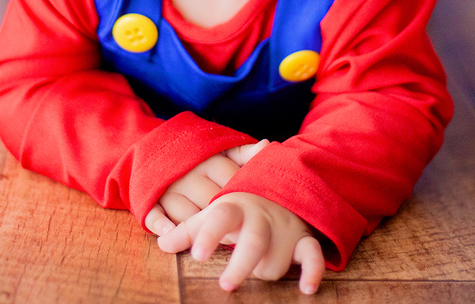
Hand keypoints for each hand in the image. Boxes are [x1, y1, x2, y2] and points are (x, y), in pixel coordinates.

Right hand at [144, 140, 267, 237]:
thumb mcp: (221, 150)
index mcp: (209, 161)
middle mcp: (189, 174)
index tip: (254, 215)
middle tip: (238, 237)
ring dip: (198, 229)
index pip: (231, 183)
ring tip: (212, 242)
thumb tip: (266, 145)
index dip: (243, 201)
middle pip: (211, 202)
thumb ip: (244, 153)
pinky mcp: (149, 199)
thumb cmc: (199, 158)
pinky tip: (171, 234)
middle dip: (225, 221)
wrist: (157, 149)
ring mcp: (168, 187)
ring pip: (186, 213)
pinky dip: (162, 225)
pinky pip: (154, 214)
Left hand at [159, 192, 324, 294]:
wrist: (279, 187)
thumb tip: (162, 244)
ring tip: (255, 265)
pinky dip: (312, 271)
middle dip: (242, 263)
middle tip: (227, 284)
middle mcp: (260, 218)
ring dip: (263, 272)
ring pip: (274, 262)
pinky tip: (307, 288)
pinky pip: (312, 255)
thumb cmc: (239, 208)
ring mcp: (283, 228)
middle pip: (253, 241)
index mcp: (234, 208)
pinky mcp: (303, 239)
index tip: (199, 255)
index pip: (220, 218)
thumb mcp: (213, 212)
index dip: (209, 235)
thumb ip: (188, 230)